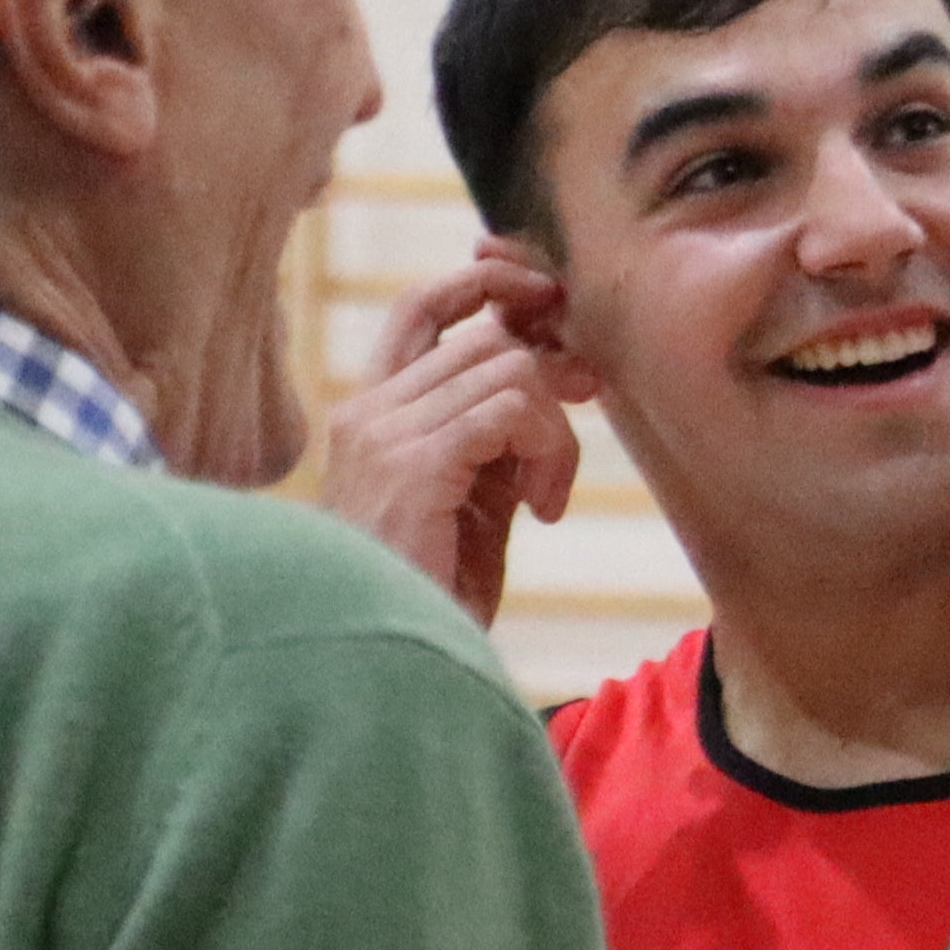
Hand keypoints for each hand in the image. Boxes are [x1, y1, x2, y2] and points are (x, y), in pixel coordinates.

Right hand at [315, 257, 580, 619]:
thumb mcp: (471, 496)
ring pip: (511, 370)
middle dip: (555, 372)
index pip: (423, 309)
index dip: (487, 282)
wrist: (384, 667)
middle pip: (489, 340)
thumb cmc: (431, 593)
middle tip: (581, 419)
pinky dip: (549, 452)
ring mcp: (384, 433)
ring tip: (547, 499)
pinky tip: (542, 511)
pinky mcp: (415, 464)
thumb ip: (500, 432)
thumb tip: (564, 367)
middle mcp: (368, 410)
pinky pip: (513, 411)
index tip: (545, 297)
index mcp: (372, 412)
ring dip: (555, 434)